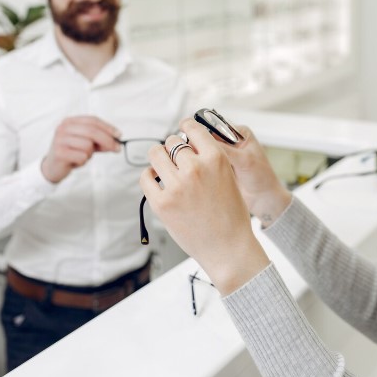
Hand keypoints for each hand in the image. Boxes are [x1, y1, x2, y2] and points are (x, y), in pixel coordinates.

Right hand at [41, 116, 120, 182]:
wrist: (52, 167)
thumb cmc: (70, 153)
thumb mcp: (86, 144)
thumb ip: (100, 141)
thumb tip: (116, 141)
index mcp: (70, 121)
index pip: (93, 120)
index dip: (108, 127)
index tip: (119, 135)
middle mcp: (63, 128)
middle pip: (92, 131)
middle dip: (108, 140)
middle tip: (116, 149)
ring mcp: (60, 140)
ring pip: (88, 145)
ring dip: (90, 154)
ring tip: (81, 156)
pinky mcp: (60, 152)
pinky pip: (82, 157)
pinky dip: (83, 161)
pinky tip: (75, 162)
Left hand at [140, 120, 269, 294]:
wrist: (227, 248)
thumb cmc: (231, 216)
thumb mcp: (228, 178)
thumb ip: (209, 159)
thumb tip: (188, 145)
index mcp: (215, 159)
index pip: (192, 128)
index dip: (186, 128)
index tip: (183, 130)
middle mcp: (195, 168)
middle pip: (172, 142)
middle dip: (173, 148)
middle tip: (175, 159)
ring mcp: (176, 186)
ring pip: (155, 154)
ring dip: (159, 158)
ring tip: (164, 168)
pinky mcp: (161, 202)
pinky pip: (145, 177)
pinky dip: (149, 177)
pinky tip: (157, 182)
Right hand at [185, 116, 290, 226]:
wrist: (265, 199)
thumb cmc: (263, 178)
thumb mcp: (245, 161)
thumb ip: (226, 151)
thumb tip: (204, 142)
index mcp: (239, 134)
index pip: (216, 126)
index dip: (202, 131)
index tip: (189, 136)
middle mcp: (231, 142)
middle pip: (207, 138)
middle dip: (197, 145)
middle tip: (189, 152)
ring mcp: (224, 156)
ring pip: (204, 151)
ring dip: (197, 156)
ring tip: (190, 163)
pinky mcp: (218, 168)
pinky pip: (205, 164)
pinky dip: (199, 166)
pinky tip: (194, 171)